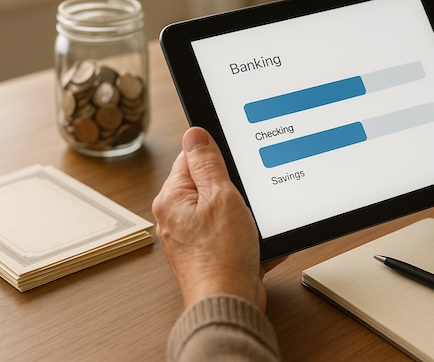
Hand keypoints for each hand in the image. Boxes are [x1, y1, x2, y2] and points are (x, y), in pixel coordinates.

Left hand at [152, 127, 284, 310]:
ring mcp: (192, 238)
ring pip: (223, 211)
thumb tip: (195, 134)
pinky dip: (247, 237)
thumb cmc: (222, 256)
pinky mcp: (209, 254)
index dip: (217, 158)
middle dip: (234, 189)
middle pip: (208, 185)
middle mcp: (176, 218)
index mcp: (172, 199)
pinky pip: (231, 235)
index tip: (234, 164)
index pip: (190, 159)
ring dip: (244, 215)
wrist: (230, 302)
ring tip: (253, 225)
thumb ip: (207, 162)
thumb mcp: (221, 197)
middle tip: (246, 198)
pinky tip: (258, 242)